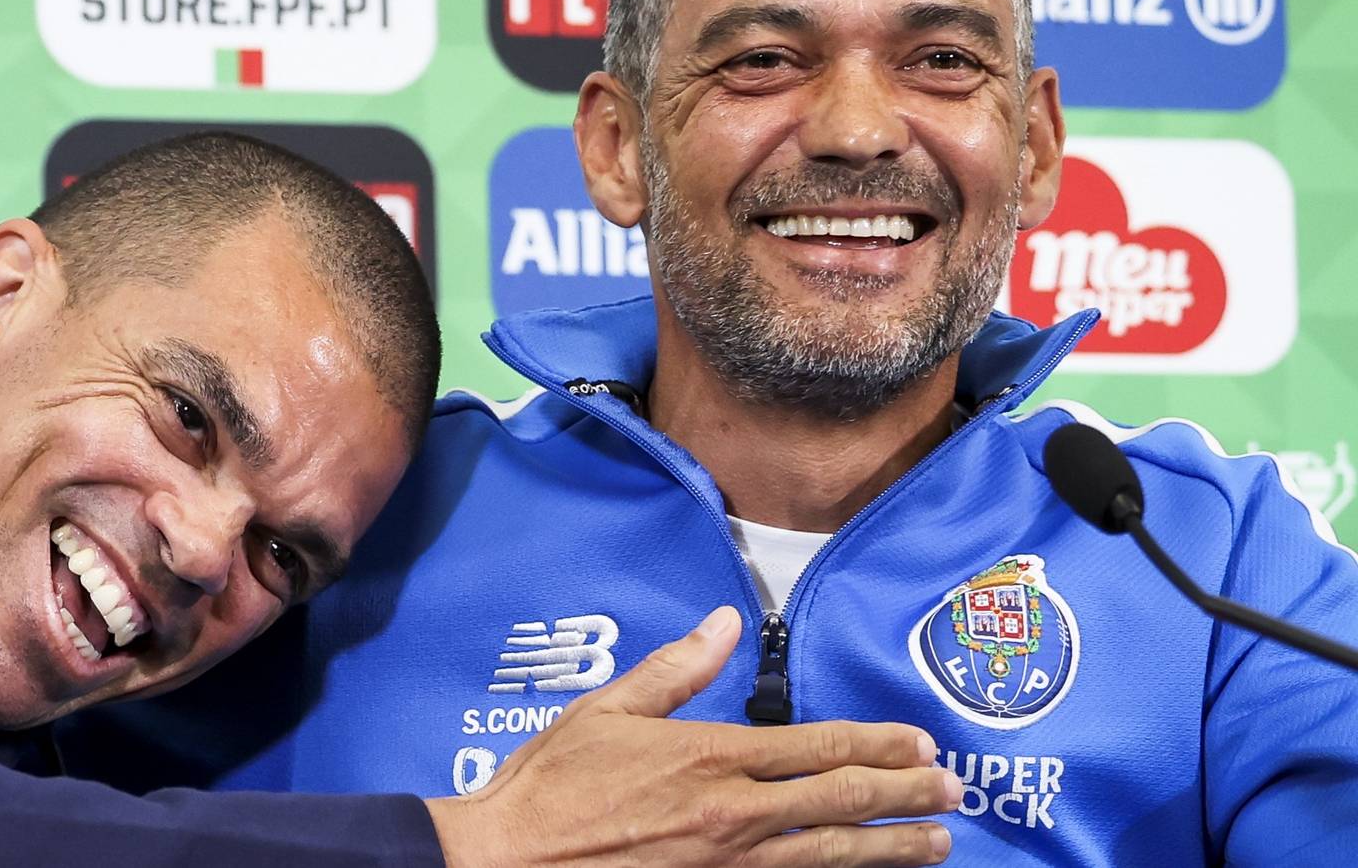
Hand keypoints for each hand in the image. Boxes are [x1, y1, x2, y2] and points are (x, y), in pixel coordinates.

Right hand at [426, 608, 960, 866]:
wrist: (511, 860)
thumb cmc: (552, 784)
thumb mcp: (607, 708)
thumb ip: (676, 667)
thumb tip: (723, 621)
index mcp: (712, 755)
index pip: (818, 746)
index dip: (878, 745)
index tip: (919, 743)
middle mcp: (735, 813)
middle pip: (843, 802)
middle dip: (905, 795)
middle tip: (953, 791)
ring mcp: (730, 864)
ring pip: (831, 854)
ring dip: (891, 847)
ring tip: (937, 843)